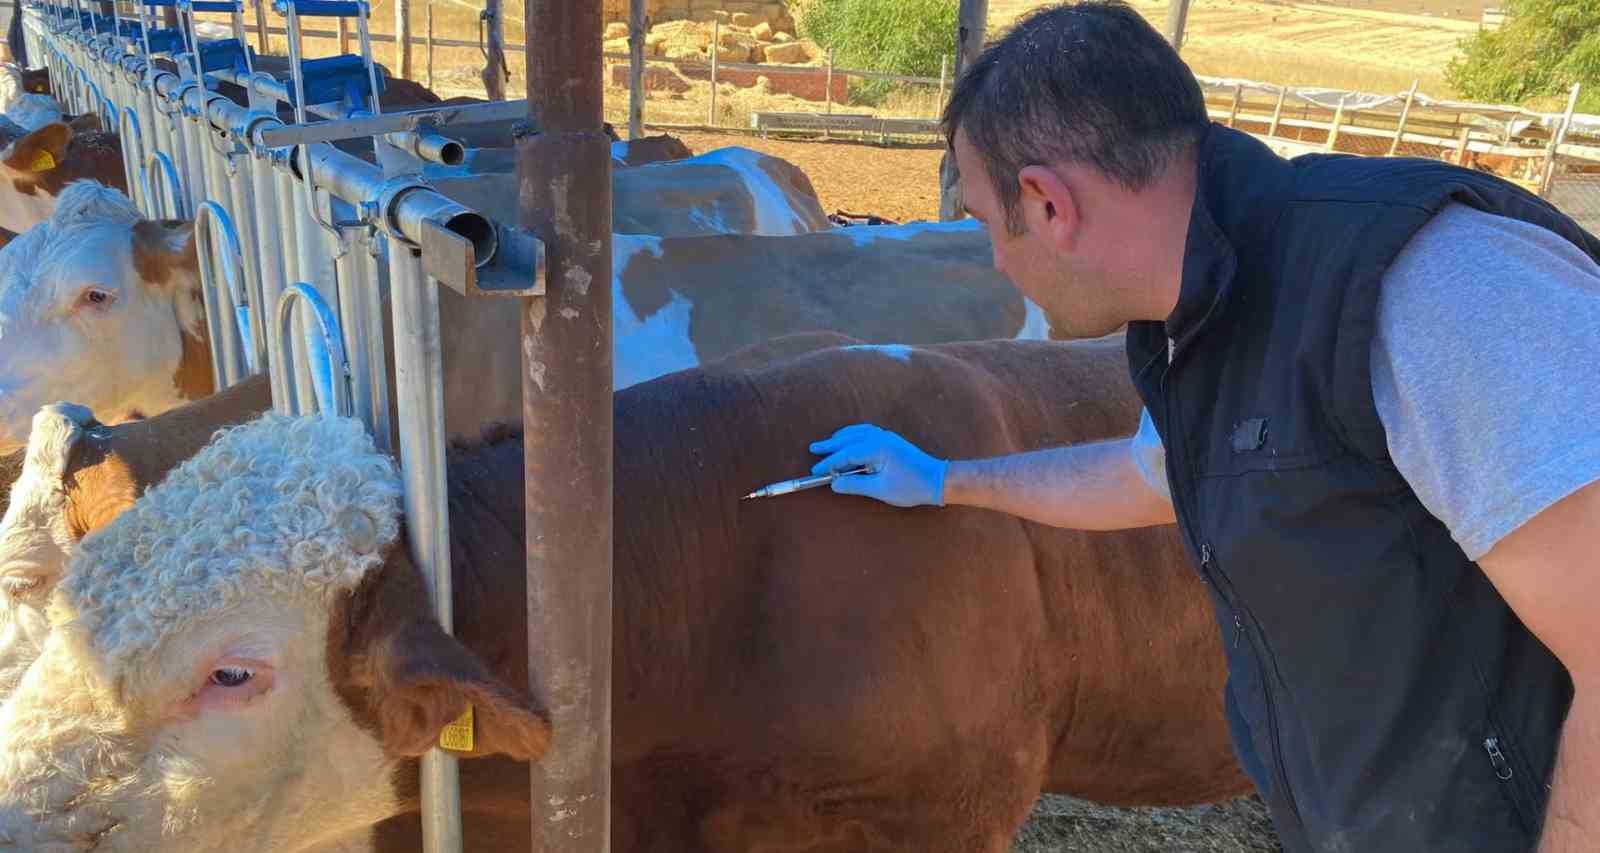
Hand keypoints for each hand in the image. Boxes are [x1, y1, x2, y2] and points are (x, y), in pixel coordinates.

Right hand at [808, 424, 947, 507]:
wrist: (937, 480)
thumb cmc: (911, 486)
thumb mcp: (880, 490)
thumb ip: (855, 485)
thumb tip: (834, 483)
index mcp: (877, 448)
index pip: (846, 453)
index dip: (830, 462)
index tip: (816, 471)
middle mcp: (881, 437)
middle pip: (849, 438)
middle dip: (830, 445)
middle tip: (814, 449)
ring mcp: (887, 436)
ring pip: (857, 432)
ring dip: (841, 438)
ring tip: (827, 443)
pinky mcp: (891, 440)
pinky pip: (866, 432)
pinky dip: (853, 435)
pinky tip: (848, 440)